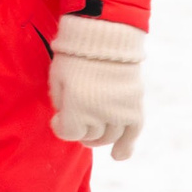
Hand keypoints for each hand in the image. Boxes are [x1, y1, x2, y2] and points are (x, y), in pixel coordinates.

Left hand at [48, 15, 144, 161]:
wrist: (106, 35)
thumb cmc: (74, 54)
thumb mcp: (56, 78)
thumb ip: (59, 103)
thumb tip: (64, 120)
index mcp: (76, 107)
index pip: (68, 133)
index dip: (60, 127)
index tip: (58, 119)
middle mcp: (99, 113)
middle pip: (89, 136)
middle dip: (80, 130)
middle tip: (77, 120)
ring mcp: (120, 111)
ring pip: (109, 137)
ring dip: (99, 137)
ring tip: (93, 133)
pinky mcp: (135, 106)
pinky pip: (132, 132)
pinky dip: (126, 146)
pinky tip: (119, 156)